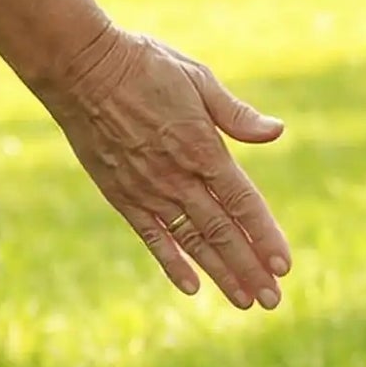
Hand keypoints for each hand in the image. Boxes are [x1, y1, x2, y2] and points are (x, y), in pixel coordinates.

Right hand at [35, 27, 291, 308]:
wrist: (81, 68)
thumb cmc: (145, 66)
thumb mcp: (198, 79)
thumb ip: (236, 114)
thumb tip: (277, 131)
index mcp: (204, 149)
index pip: (243, 203)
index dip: (265, 236)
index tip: (284, 266)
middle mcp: (179, 177)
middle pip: (223, 233)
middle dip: (250, 269)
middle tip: (273, 300)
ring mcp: (149, 190)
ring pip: (193, 242)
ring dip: (221, 273)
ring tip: (244, 300)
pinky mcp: (122, 196)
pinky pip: (152, 237)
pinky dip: (173, 263)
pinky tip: (192, 287)